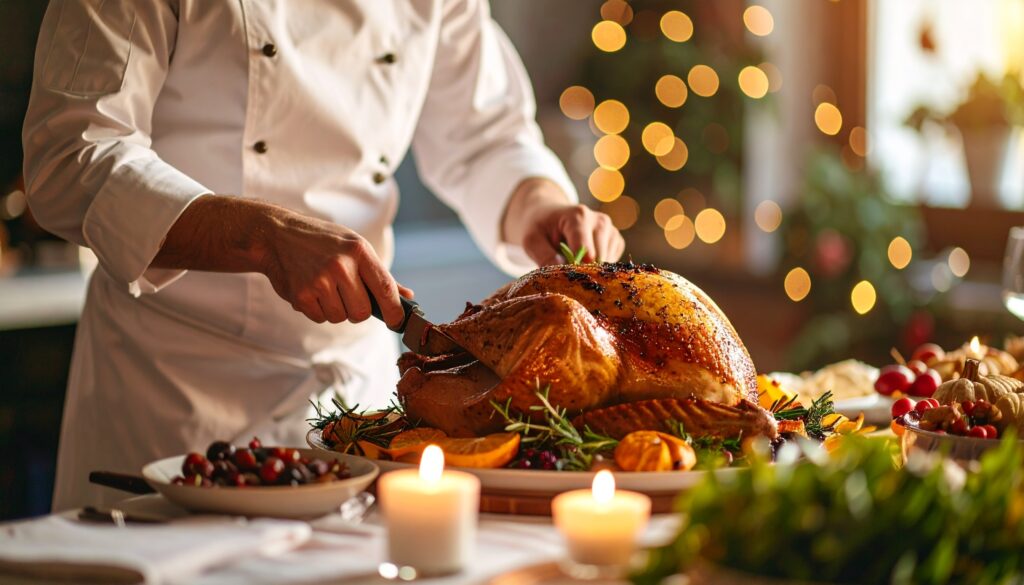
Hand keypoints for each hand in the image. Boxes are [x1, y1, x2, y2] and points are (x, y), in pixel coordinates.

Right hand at [259, 210, 412, 326]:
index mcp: (359, 251)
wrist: (277, 235)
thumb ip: (381, 276)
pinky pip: (320, 318)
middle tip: (347, 295)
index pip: (385, 288)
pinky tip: (311, 290)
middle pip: (362, 312)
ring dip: (335, 310)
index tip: (397, 322)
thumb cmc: (323, 242)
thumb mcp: (355, 247)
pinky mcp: (301, 295)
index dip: (395, 311)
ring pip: (340, 317)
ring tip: (325, 287)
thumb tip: (408, 297)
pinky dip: (318, 310)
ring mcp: (319, 280)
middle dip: (357, 311)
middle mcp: (340, 265)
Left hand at [503, 178, 624, 264]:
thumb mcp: (532, 241)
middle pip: (598, 259)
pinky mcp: (615, 240)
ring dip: (590, 270)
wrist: (548, 215)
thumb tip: (564, 274)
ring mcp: (610, 230)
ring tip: (572, 262)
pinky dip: (597, 268)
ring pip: (606, 263)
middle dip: (583, 271)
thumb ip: (544, 256)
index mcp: (579, 216)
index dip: (575, 268)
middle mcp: (600, 221)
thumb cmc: (539, 227)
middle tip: (565, 272)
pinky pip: (611, 263)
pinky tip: (583, 260)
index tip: (564, 276)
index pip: (585, 250)